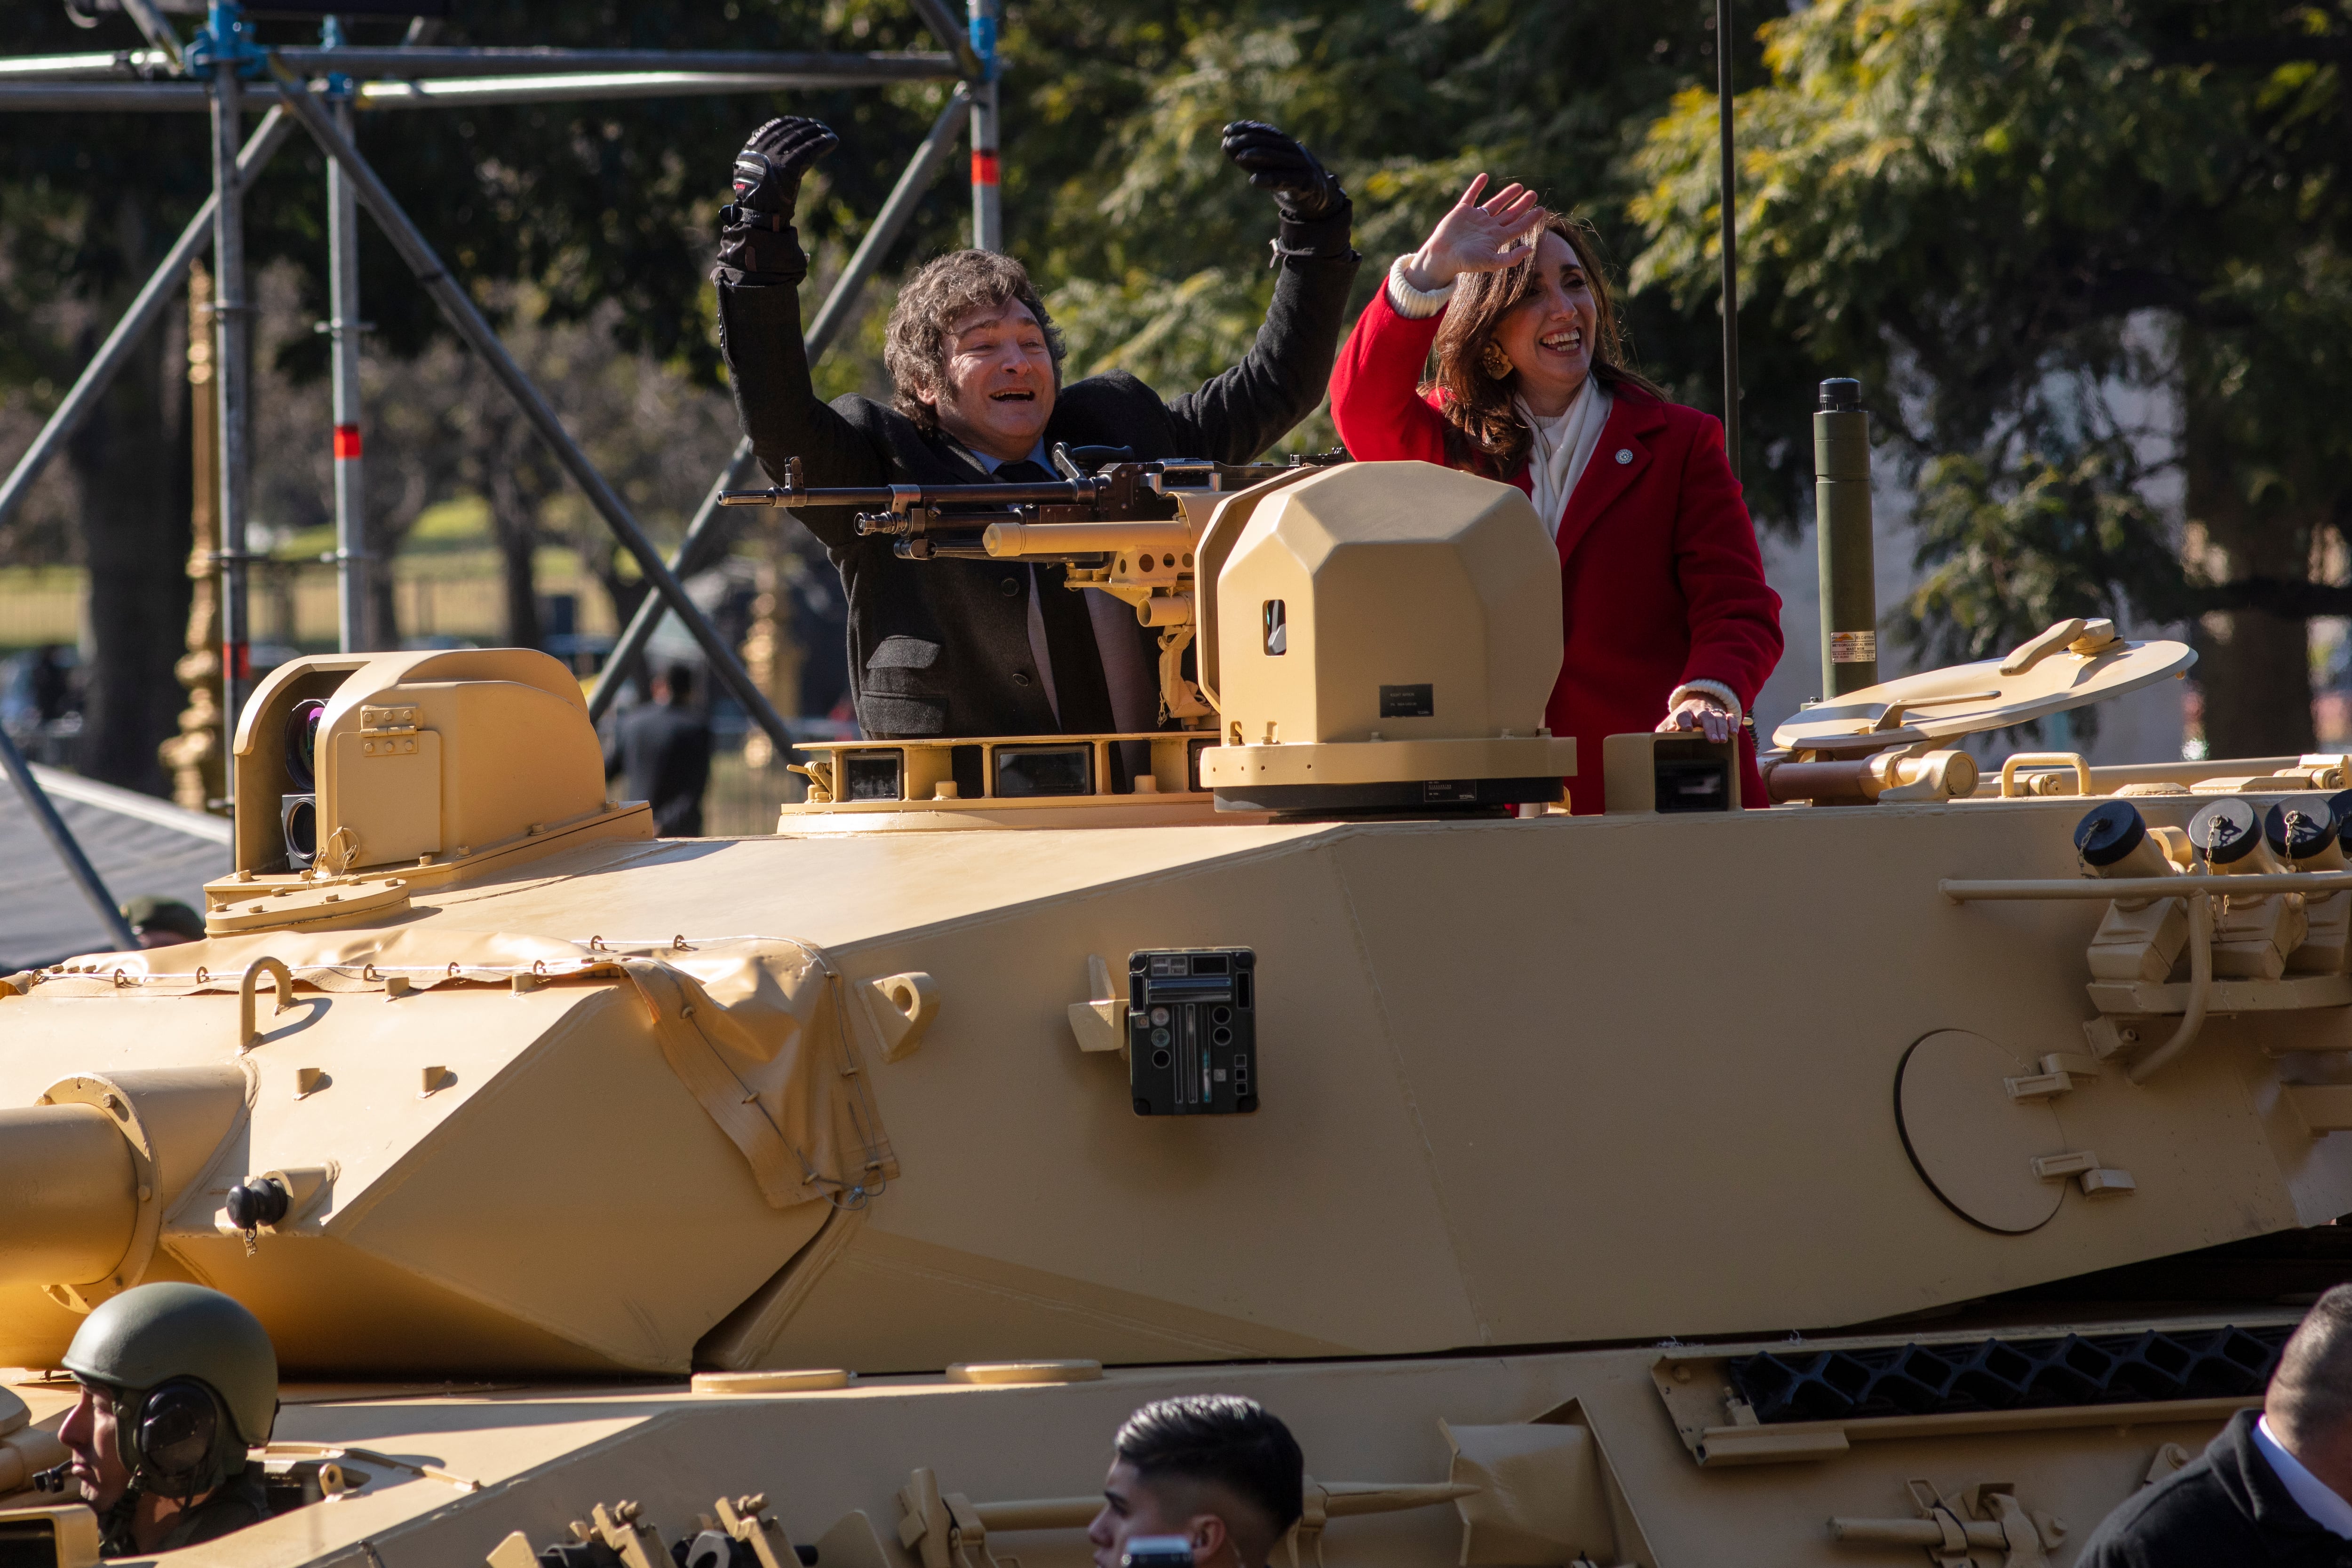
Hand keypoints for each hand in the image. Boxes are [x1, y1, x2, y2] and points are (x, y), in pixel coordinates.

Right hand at [730, 116, 838, 219]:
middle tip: (820, 126)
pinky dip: (823, 143)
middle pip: (789, 131)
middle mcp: (762, 150)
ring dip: (818, 133)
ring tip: (829, 132)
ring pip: (801, 138)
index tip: (802, 122)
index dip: (790, 123)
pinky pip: (810, 150)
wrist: (758, 218)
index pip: (773, 128)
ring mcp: (775, 158)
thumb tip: (768, 154)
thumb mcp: (751, 178)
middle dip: (807, 127)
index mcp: (750, 150)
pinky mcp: (789, 167)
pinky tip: (833, 140)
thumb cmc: (756, 203)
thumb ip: (759, 163)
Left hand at [1221, 120, 1345, 222]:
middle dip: (1246, 141)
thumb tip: (1225, 144)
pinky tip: (1253, 180)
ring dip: (1256, 155)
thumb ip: (1247, 156)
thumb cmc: (1285, 177)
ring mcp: (1301, 165)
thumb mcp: (1265, 166)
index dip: (1245, 128)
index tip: (1227, 130)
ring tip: (1239, 157)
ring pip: (1276, 158)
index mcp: (1285, 143)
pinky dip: (1269, 179)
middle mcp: (1293, 150)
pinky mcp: (1305, 183)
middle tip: (1228, 144)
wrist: (1315, 196)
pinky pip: (1285, 180)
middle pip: (1268, 142)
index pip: (1264, 131)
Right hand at [1400, 174, 1541, 290]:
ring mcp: (1475, 219)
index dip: (1530, 218)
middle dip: (1522, 204)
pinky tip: (1484, 176)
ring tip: (1519, 186)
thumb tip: (1530, 249)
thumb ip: (1511, 258)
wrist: (1441, 257)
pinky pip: (1471, 196)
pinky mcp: (1461, 212)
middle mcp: (1488, 227)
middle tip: (1533, 194)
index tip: (1542, 210)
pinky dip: (1477, 186)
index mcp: (1496, 238)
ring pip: (1495, 203)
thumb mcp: (1490, 262)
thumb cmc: (1465, 262)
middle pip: (1510, 213)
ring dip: (1506, 195)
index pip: (1518, 226)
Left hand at [1657, 697, 1738, 744]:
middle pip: (1704, 717)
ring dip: (1721, 728)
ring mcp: (1711, 712)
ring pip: (1718, 718)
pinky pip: (1729, 716)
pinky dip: (1732, 723)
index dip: (1685, 721)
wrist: (1698, 698)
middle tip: (1713, 739)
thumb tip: (1657, 737)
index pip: (1683, 716)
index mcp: (1684, 713)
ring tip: (1722, 740)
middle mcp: (1698, 712)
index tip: (1687, 728)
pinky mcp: (1722, 713)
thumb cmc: (1682, 716)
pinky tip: (1733, 732)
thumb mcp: (1670, 721)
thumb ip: (1663, 729)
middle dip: (1709, 727)